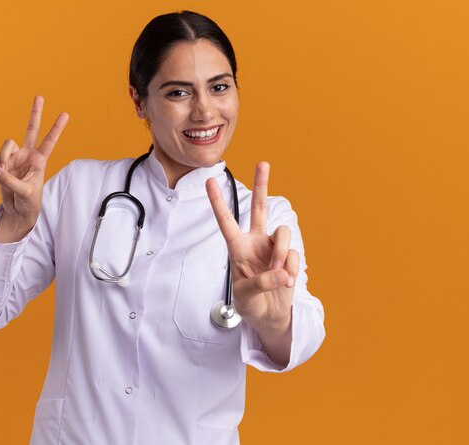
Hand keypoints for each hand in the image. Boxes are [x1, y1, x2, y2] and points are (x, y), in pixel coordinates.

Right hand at [0, 96, 68, 237]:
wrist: (18, 211)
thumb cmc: (29, 202)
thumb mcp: (25, 192)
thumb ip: (10, 180)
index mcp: (40, 160)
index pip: (49, 141)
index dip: (56, 128)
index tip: (66, 114)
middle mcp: (28, 155)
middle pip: (31, 129)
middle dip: (35, 113)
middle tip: (40, 97)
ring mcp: (15, 158)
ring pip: (6, 146)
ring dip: (3, 159)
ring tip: (2, 175)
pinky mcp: (3, 164)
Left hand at [206, 162, 298, 328]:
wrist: (269, 316)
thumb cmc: (249, 304)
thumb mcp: (245, 296)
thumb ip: (260, 282)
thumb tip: (280, 271)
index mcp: (237, 247)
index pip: (226, 220)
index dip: (218, 201)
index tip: (209, 181)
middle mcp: (255, 242)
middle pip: (258, 208)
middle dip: (262, 185)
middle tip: (263, 163)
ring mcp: (273, 248)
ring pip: (282, 233)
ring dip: (281, 252)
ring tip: (279, 273)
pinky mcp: (289, 257)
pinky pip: (294, 254)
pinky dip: (291, 268)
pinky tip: (286, 280)